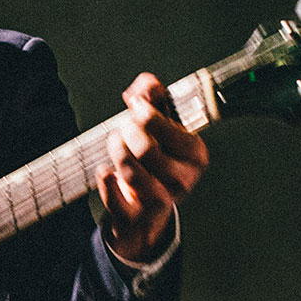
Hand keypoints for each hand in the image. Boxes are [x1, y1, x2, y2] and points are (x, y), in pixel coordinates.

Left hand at [99, 73, 209, 263]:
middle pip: (147, 149)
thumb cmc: (155, 160)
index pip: (170, 129)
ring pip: (132, 171)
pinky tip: (105, 171)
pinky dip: (106, 181)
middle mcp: (183, 180)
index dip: (147, 112)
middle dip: (128, 132)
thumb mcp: (160, 127)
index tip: (136, 105)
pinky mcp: (137, 218)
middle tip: (123, 128)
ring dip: (116, 150)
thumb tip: (147, 82)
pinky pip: (116, 197)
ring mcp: (163, 201)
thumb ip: (155, 100)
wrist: (147, 209)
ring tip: (115, 143)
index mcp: (196, 155)